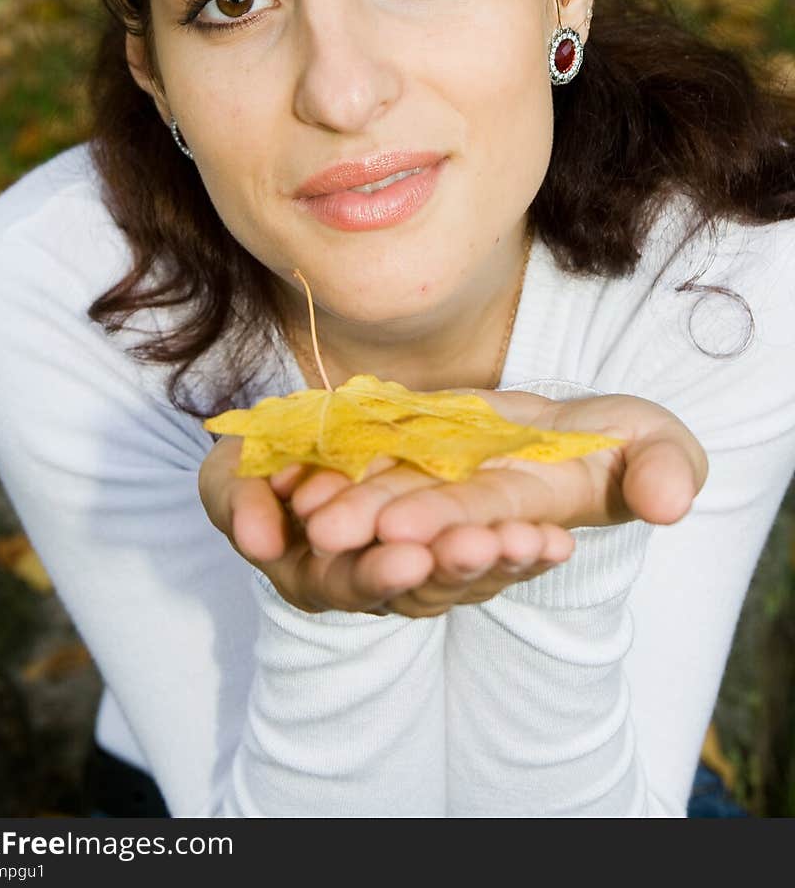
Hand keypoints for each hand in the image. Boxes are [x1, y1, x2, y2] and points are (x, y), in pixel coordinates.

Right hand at [198, 434, 574, 616]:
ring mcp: (418, 568)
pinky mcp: (454, 547)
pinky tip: (555, 543)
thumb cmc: (260, 461)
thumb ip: (241, 502)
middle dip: (453, 568)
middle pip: (418, 590)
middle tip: (485, 546)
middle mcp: (372, 582)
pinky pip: (492, 560)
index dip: (378, 573)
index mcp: (315, 574)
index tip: (409, 556)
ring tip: (536, 543)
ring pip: (463, 580)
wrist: (300, 442)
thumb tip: (260, 540)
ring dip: (500, 564)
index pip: (349, 583)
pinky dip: (523, 554)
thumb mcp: (233, 472)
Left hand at [282, 389, 708, 559]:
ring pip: (382, 493)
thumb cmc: (632, 445)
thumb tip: (671, 501)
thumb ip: (664, 468)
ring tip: (303, 505)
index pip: (487, 517)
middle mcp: (473, 503)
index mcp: (530, 507)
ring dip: (341, 501)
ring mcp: (439, 475)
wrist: (588, 431)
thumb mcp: (659, 447)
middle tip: (325, 530)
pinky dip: (331, 459)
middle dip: (374, 526)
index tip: (407, 532)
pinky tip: (292, 469)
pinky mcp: (412, 444)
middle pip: (419, 519)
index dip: (451, 524)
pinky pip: (365, 454)